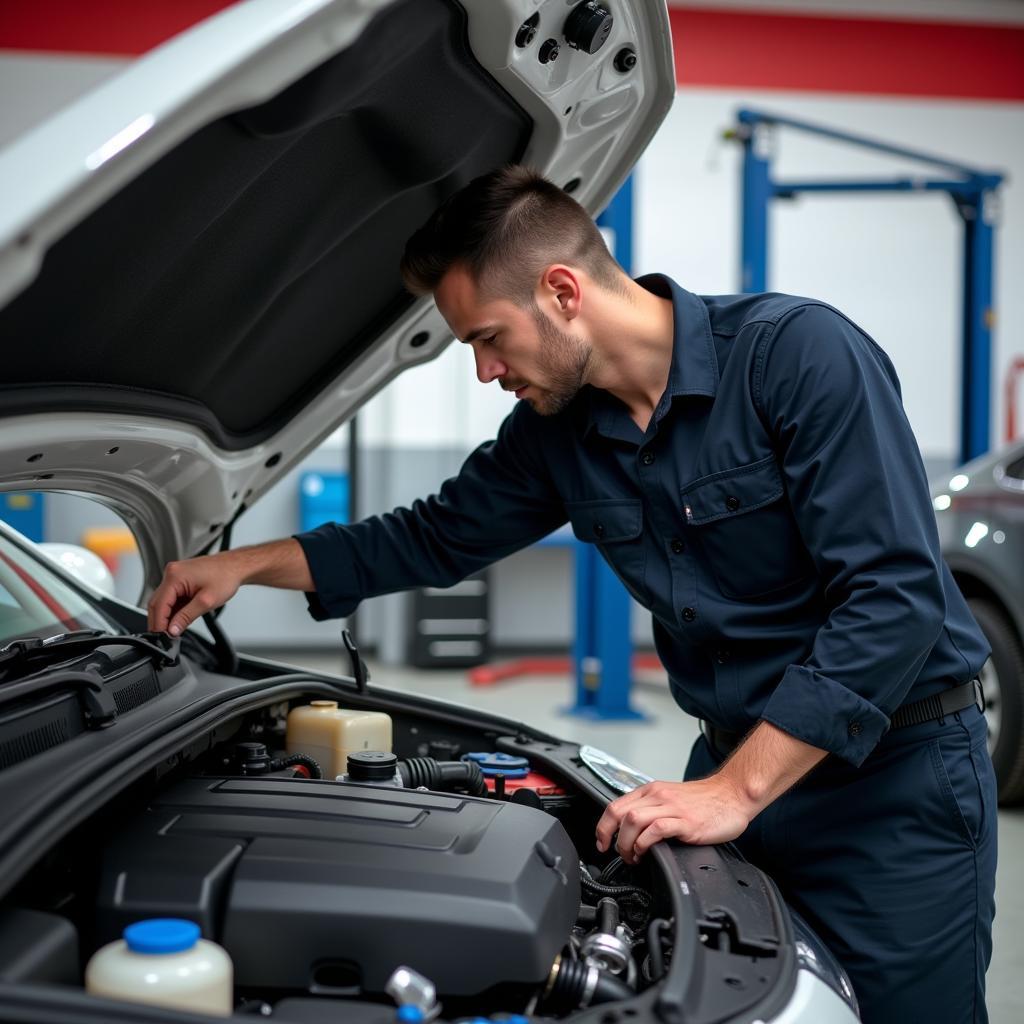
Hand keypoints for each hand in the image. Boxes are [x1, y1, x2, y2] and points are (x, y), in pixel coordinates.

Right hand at [147, 553, 243, 635]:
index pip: (159, 604)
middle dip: (160, 621)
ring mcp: (174, 575)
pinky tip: (181, 617)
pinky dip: (174, 609)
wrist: (235, 566)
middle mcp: (171, 573)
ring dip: (167, 615)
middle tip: (167, 636)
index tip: (162, 637)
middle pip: (156, 603)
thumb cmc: (226, 577)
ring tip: (176, 628)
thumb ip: (186, 617)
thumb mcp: (206, 602)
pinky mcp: (179, 579)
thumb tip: (172, 630)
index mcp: (175, 576)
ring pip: (163, 601)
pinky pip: (171, 597)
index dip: (159, 623)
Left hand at [594, 777, 752, 863]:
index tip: (602, 843)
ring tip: (632, 856)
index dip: (603, 826)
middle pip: (620, 812)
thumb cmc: (705, 801)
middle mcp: (659, 796)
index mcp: (652, 791)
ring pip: (633, 820)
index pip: (616, 805)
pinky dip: (645, 842)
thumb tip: (632, 831)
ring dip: (626, 843)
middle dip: (609, 836)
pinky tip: (647, 852)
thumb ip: (653, 810)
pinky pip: (657, 829)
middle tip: (616, 853)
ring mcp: (672, 808)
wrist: (733, 794)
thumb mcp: (671, 800)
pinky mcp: (686, 821)